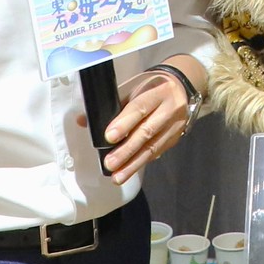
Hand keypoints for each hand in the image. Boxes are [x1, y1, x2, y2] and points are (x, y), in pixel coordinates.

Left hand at [98, 65, 196, 179]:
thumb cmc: (150, 87)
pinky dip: (141, 162)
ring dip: (133, 164)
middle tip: (110, 163)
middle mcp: (170, 108)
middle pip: (147, 131)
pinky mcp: (176, 138)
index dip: (124, 123)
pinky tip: (129, 170)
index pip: (140, 107)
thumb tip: (84, 121)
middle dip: (126, 150)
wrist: (179, 88)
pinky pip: (157, 152)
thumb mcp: (132, 87)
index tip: (108, 137)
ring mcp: (175, 125)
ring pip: (153, 147)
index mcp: (158, 90)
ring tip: (118, 176)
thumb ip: (112, 103)